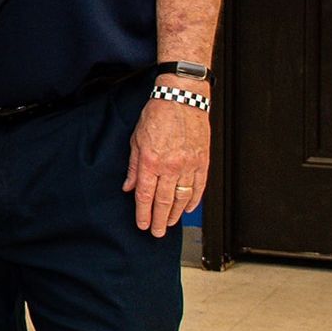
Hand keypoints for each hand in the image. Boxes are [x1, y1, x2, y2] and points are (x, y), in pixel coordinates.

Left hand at [123, 93, 209, 236]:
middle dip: (158, 220)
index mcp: (151, 161)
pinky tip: (187, 209)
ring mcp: (189, 165)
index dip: (143, 213)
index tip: (142, 225)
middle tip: (156, 232)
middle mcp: (170, 166)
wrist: (182, 98)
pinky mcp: (203, 161)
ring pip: (182, 197)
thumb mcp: (136, 139)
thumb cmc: (157, 115)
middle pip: (163, 201)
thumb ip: (133, 166)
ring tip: (169, 224)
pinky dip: (193, 200)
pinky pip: (199, 186)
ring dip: (174, 214)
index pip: (145, 195)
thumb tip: (128, 187)